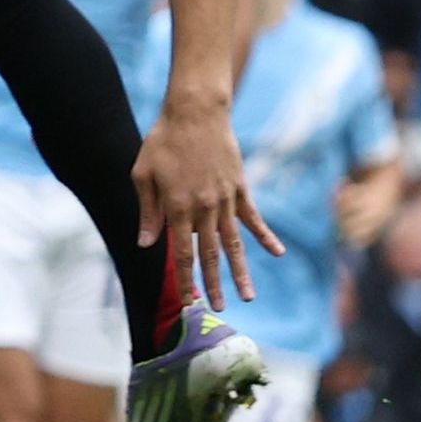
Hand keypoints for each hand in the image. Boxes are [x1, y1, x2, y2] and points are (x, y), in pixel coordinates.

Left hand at [134, 103, 273, 307]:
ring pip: (234, 242)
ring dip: (240, 270)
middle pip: (210, 254)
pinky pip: (254, 218)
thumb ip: (147, 211)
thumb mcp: (143, 174)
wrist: (194, 113)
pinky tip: (277, 253)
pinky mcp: (240, 188)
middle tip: (217, 308)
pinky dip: (265, 236)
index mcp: (177, 207)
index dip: (185, 278)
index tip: (188, 300)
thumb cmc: (162, 142)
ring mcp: (225, 199)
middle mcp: (204, 208)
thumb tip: (146, 244)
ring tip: (248, 296)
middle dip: (213, 283)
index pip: (182, 252)